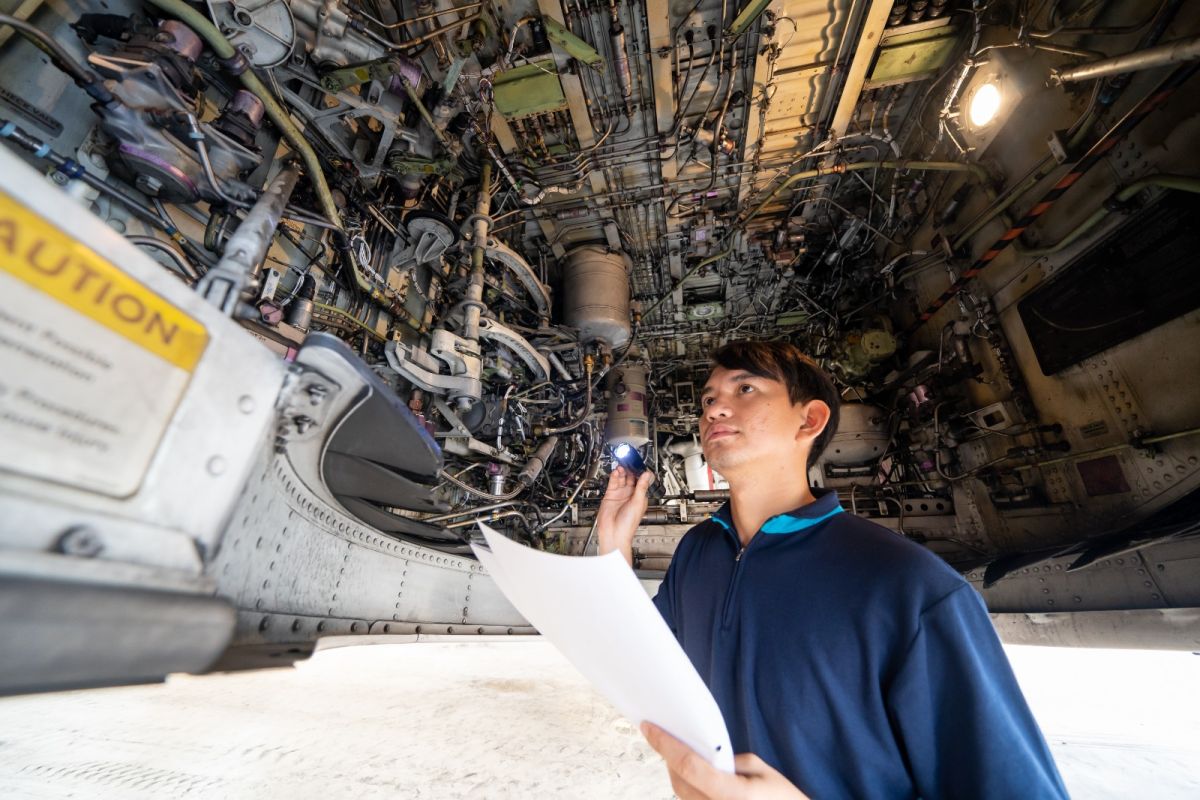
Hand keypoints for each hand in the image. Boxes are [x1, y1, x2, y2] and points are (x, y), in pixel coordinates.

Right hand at [594, 466, 653, 564]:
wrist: (614, 533)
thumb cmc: (628, 524)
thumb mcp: (638, 503)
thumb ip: (641, 488)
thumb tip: (647, 475)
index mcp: (640, 497)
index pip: (641, 481)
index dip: (640, 472)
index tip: (639, 463)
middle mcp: (630, 495)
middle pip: (630, 477)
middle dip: (630, 469)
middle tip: (629, 460)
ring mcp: (620, 495)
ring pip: (621, 478)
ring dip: (622, 471)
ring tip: (622, 464)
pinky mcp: (610, 496)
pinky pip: (612, 483)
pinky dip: (614, 476)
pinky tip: (616, 471)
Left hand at [641, 722, 809, 799]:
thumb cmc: (783, 798)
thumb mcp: (760, 770)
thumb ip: (727, 760)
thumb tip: (704, 754)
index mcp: (732, 796)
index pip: (688, 766)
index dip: (665, 744)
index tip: (649, 727)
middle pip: (678, 781)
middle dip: (668, 757)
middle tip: (661, 735)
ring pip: (680, 795)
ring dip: (675, 773)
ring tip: (675, 752)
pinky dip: (686, 787)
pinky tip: (690, 774)